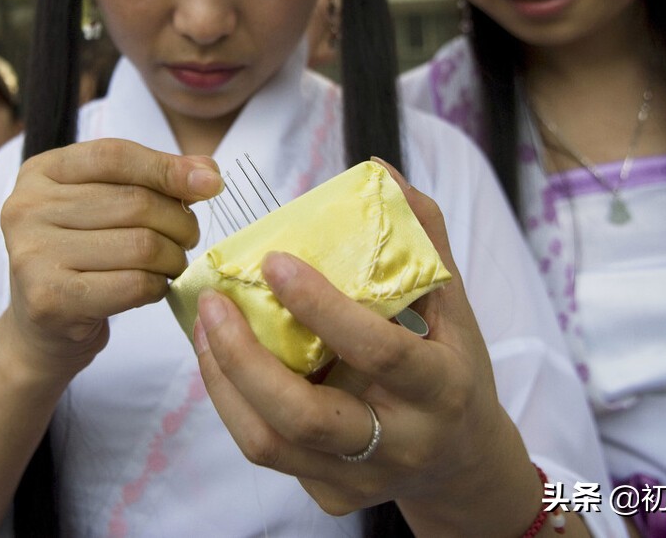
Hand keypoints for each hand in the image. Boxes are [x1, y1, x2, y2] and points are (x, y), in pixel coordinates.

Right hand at [0, 138, 222, 380]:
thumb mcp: (105, 207)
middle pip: (133, 202)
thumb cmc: (81, 259)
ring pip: (140, 245)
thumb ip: (150, 181)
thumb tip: (207, 172)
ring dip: (172, 258)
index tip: (211, 182)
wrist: (42, 329)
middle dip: (178, 222)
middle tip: (188, 238)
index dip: (167, 167)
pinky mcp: (49, 300)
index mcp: (39, 173)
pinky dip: (157, 286)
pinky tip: (152, 287)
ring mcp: (32, 255)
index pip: (113, 156)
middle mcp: (25, 208)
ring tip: (171, 264)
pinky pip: (133, 284)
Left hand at [195, 162, 544, 535]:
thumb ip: (421, 237)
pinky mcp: (327, 494)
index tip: (275, 262)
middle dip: (244, 358)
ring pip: (269, 443)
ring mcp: (359, 478)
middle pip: (306, 417)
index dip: (323, 308)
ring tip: (204, 323)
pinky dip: (232, 398)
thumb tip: (380, 171)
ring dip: (223, 379)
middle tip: (213, 301)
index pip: (380, 351)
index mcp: (440, 389)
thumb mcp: (453, 306)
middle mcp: (399, 443)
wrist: (461, 464)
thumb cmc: (453, 370)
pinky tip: (221, 357)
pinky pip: (265, 447)